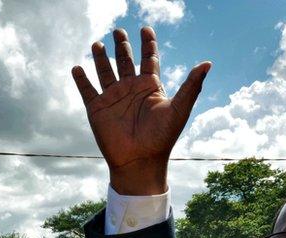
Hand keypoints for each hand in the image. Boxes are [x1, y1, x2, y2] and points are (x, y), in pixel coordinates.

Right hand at [71, 27, 210, 194]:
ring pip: (105, 71)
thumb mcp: (179, 109)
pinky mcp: (97, 109)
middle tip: (118, 31)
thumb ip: (191, 86)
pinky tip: (77, 68)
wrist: (139, 161)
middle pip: (125, 61)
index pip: (149, 59)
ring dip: (101, 58)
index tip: (145, 28)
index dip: (148, 43)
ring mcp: (113, 98)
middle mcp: (131, 90)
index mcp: (150, 87)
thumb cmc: (162, 138)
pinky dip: (81, 79)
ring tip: (97, 44)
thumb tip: (208, 63)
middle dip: (122, 45)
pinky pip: (87, 90)